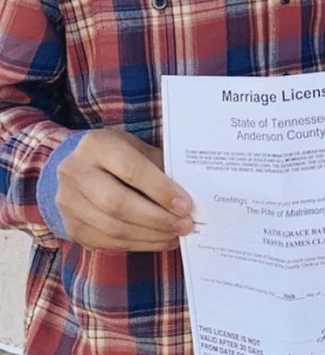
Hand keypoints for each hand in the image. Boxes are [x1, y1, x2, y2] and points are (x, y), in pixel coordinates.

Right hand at [56, 129, 192, 251]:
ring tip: (175, 234)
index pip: (131, 170)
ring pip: (113, 228)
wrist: (78, 166)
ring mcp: (68, 203)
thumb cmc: (117, 154)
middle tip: (184, 224)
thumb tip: (189, 194)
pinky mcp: (71, 227)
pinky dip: (137, 245)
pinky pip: (107, 243)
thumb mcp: (136, 148)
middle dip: (157, 218)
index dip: (160, 190)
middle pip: (118, 204)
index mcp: (95, 145)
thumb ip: (158, 166)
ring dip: (150, 236)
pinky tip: (158, 240)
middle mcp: (75, 173)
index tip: (185, 204)